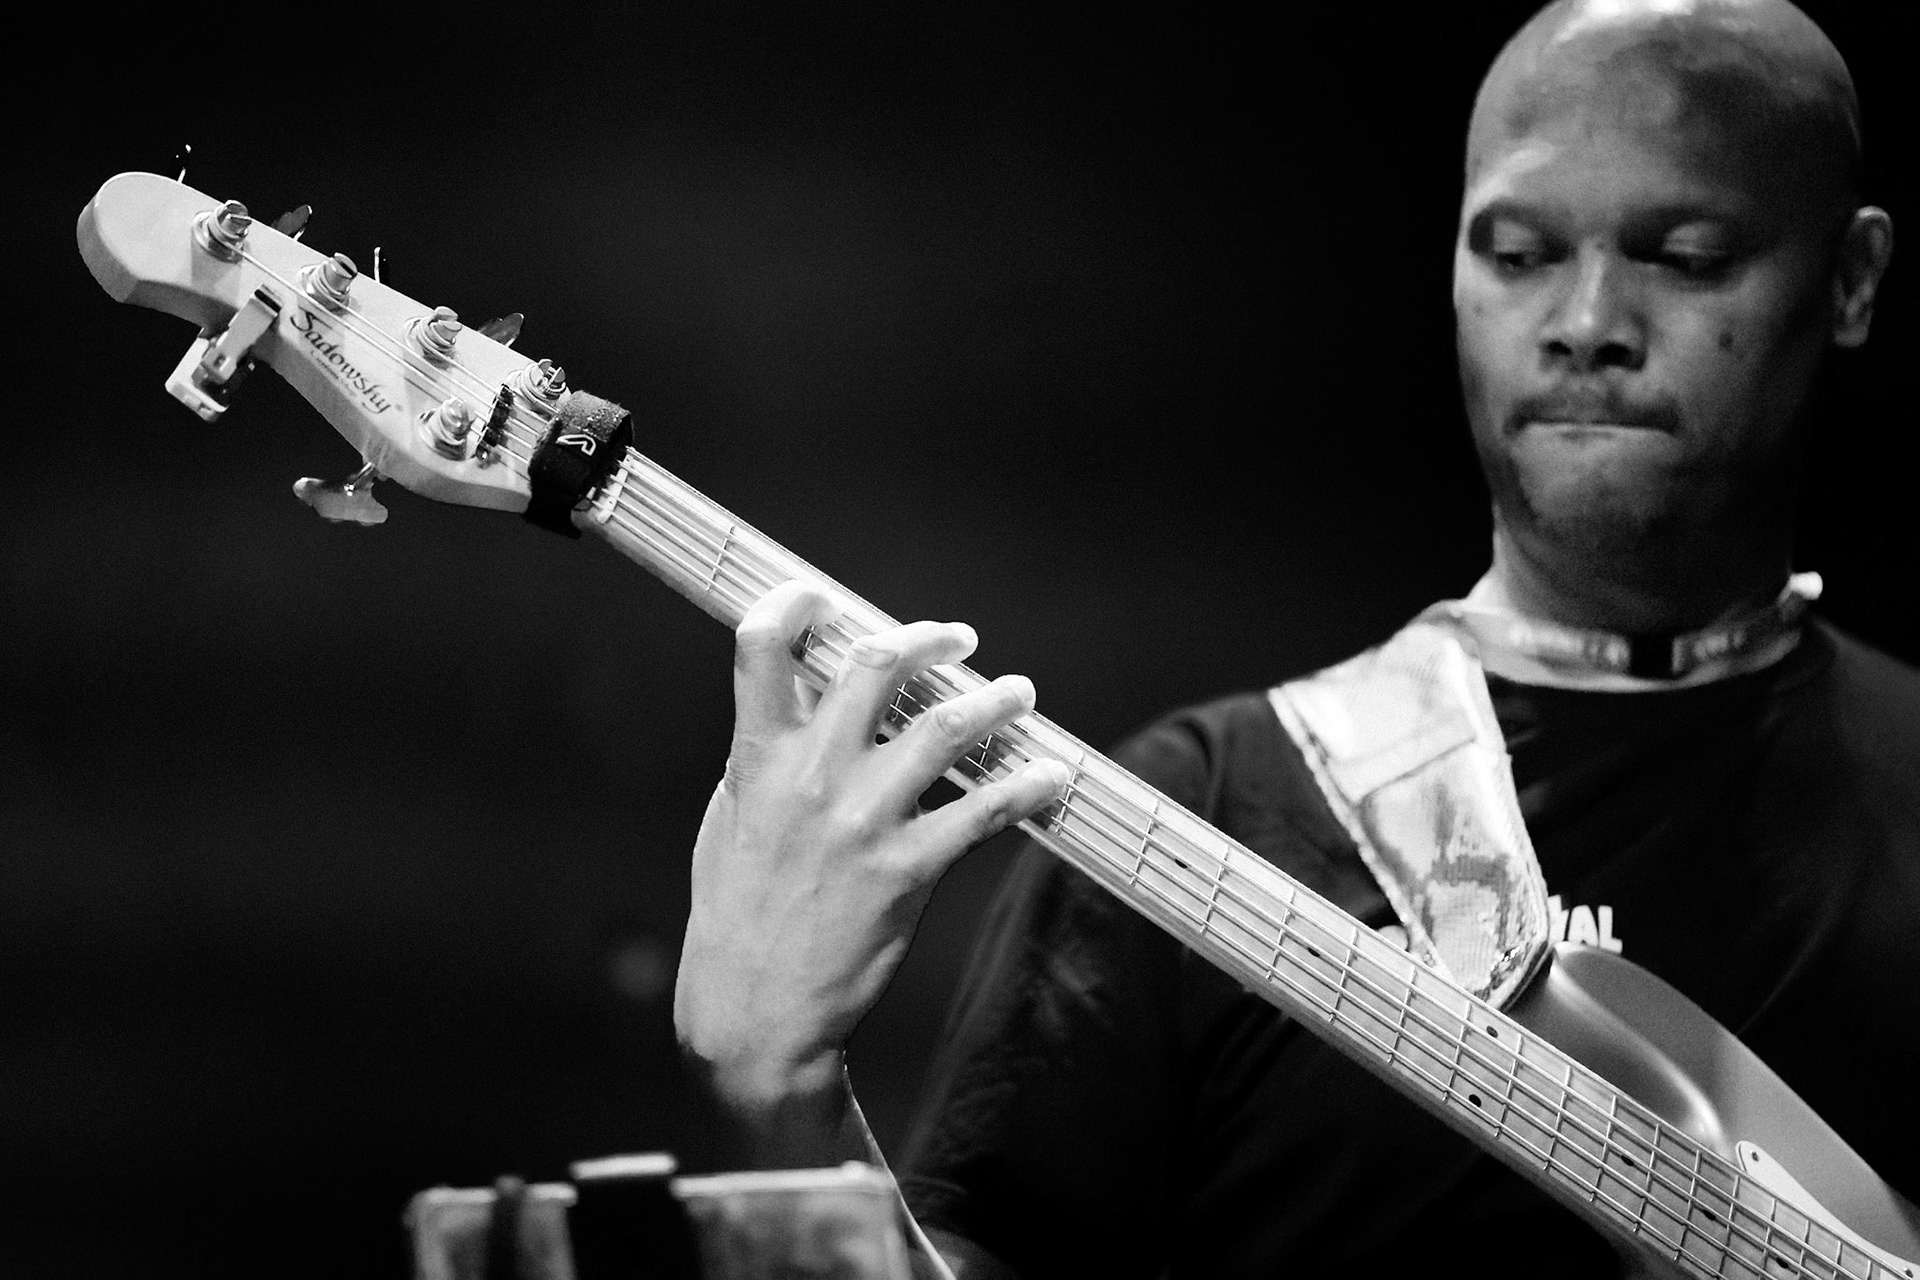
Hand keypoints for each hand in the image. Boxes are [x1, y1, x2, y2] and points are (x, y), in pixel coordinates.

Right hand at [674, 580, 1069, 1155]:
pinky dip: (1027, 786)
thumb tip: (800, 694)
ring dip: (997, 700)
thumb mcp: (732, 818)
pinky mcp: (910, 869)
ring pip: (949, 726)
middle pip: (877, 663)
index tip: (824, 598)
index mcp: (758, 758)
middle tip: (959, 640)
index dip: (795, 603)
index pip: (764, 646)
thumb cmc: (738, 912)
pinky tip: (1050, 777)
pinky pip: (986, 811)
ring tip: (1019, 694)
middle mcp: (813, 776)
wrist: (755, 1009)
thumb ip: (766, 753)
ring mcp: (865, 821)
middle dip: (929, 638)